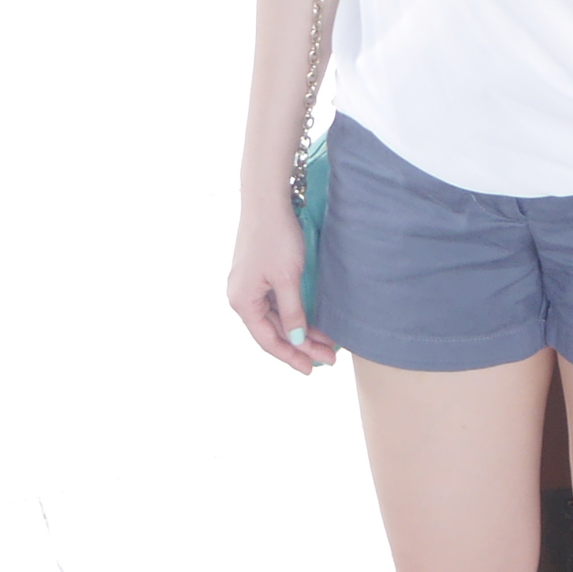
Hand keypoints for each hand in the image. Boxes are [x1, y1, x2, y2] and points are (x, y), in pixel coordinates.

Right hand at [227, 199, 338, 373]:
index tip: (311, 369)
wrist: (267, 201)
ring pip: (278, 318)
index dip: (290, 356)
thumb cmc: (276, 237)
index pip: (268, 340)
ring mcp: (250, 287)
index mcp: (243, 302)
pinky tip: (313, 324)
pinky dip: (296, 314)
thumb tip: (296, 340)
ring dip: (301, 332)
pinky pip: (278, 304)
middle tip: (329, 359)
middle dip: (302, 346)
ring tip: (327, 345)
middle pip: (274, 331)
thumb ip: (292, 311)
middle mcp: (243, 298)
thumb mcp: (288, 277)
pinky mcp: (259, 277)